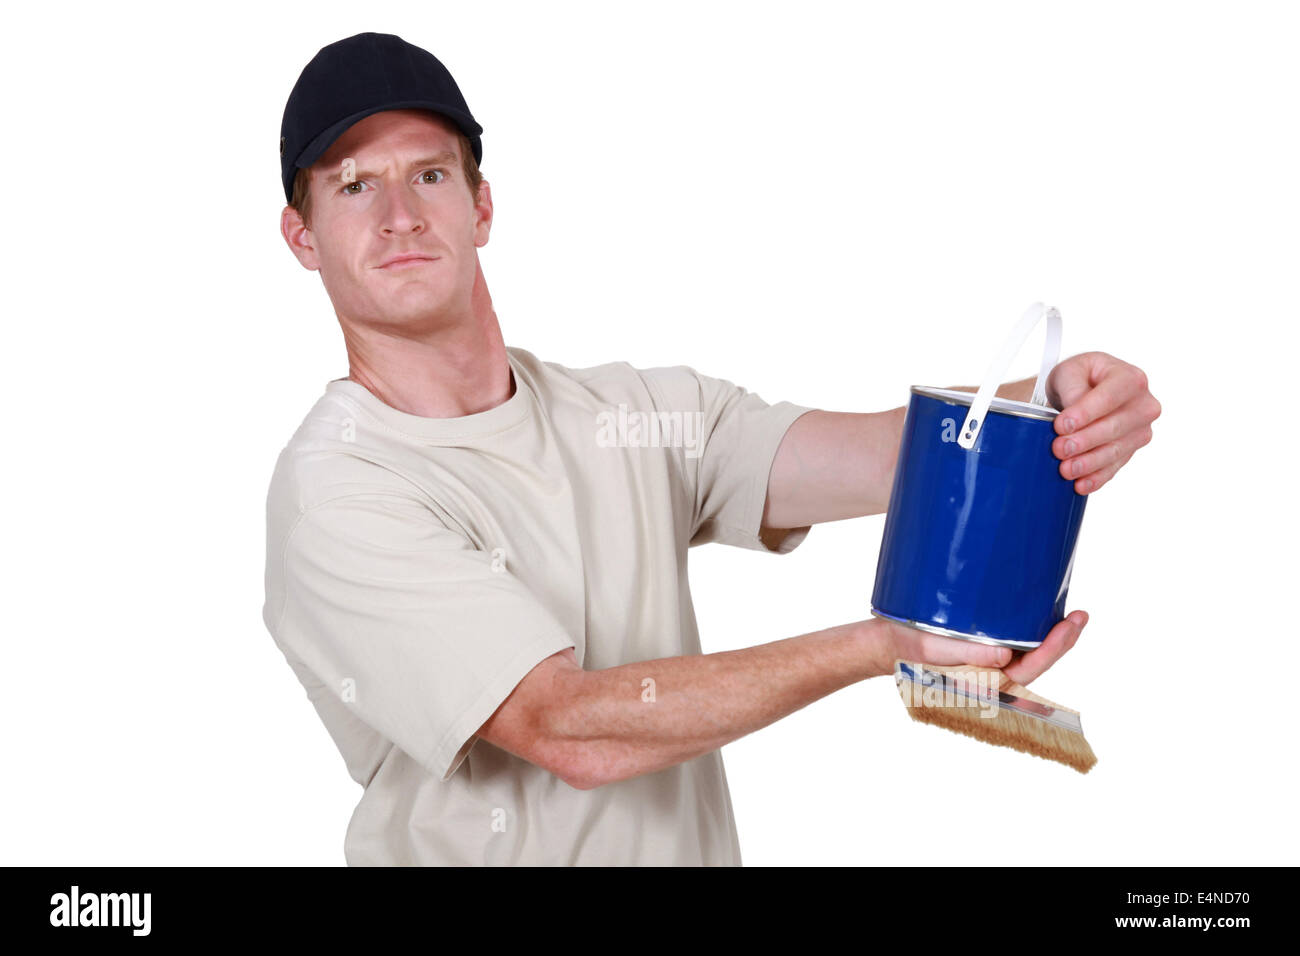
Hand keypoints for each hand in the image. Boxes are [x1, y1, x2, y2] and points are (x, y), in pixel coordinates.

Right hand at [872, 610, 1088, 684]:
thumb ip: (967, 654)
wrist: (883, 644)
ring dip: (1049, 635)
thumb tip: (1007, 656)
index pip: (1029, 667)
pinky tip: (1037, 611)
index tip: (1071, 625)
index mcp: (984, 683)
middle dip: (1061, 640)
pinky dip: (1029, 628)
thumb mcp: (932, 650)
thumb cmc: (905, 649)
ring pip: (1027, 653)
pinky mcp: (981, 650)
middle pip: (1036, 661)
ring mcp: (987, 663)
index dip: (1054, 648)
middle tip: (1081, 614)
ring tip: (1069, 613)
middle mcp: (991, 675)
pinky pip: (1013, 642)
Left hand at [1045, 352, 1160, 494]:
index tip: (1062, 425)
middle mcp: (1143, 405)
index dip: (1085, 413)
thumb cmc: (1079, 377)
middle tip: (1059, 449)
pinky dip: (1097, 477)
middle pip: (1114, 427)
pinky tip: (1081, 485)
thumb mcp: (1070, 371)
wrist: (1084, 390)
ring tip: (1065, 469)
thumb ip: (1073, 387)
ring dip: (1089, 462)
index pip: (1109, 398)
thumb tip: (1073, 415)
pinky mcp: (1131, 450)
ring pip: (1115, 450)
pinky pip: (1115, 467)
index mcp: (1130, 378)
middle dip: (1084, 441)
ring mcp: (1140, 430)